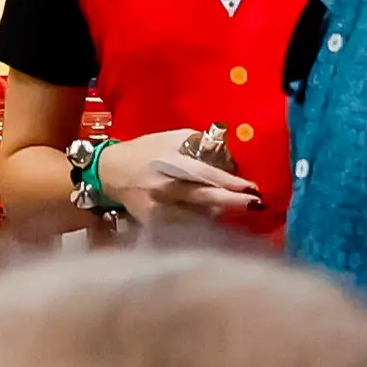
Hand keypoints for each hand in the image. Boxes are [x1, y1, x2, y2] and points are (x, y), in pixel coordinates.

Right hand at [94, 129, 261, 231]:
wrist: (110, 171)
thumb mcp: (170, 138)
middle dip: (233, 202)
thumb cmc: (145, 151)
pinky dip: (200, 225)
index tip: (252, 188)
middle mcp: (165, 187)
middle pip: (205, 198)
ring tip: (237, 212)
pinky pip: (184, 228)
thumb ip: (198, 145)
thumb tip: (227, 157)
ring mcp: (159, 209)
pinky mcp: (153, 224)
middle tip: (255, 204)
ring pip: (197, 218)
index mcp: (170, 163)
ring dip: (219, 215)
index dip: (231, 183)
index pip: (206, 175)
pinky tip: (214, 222)